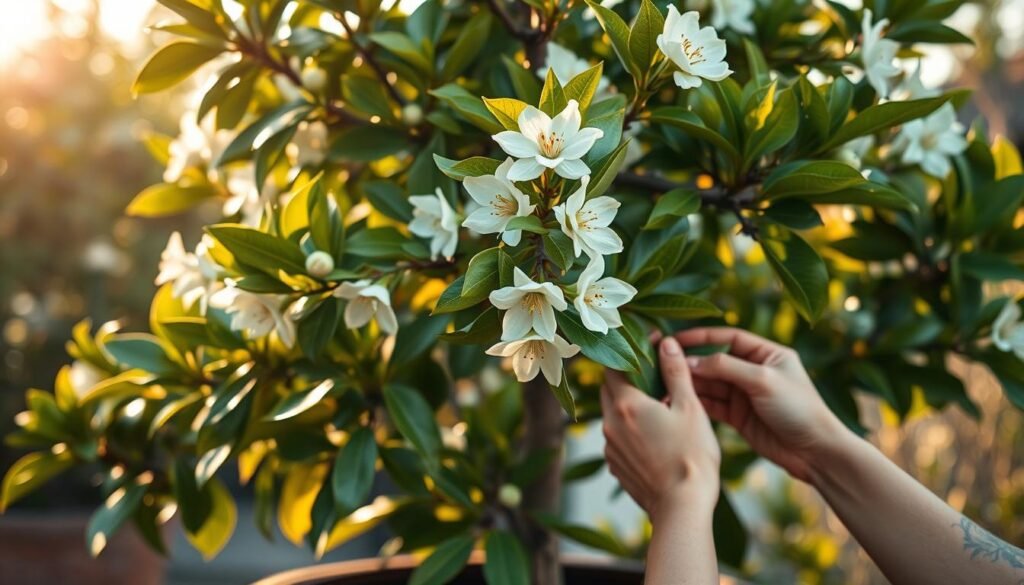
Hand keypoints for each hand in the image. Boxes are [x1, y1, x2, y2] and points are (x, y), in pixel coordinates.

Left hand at [601, 337, 720, 520]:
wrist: (682, 507)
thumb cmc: (691, 455)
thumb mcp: (690, 407)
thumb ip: (676, 372)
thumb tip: (667, 342)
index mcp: (625, 404)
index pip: (612, 367)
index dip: (628, 356)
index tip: (646, 350)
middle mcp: (610, 424)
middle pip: (608, 390)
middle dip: (626, 380)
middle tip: (652, 378)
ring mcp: (610, 448)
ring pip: (612, 416)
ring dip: (628, 408)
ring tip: (657, 409)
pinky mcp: (616, 466)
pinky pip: (617, 439)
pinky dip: (630, 431)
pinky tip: (653, 437)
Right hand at [675, 327, 849, 481]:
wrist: (816, 452)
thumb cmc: (798, 409)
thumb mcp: (762, 380)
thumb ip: (725, 367)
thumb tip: (690, 362)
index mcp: (767, 354)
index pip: (728, 338)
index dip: (701, 336)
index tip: (675, 339)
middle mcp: (754, 371)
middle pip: (715, 361)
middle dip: (691, 363)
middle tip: (662, 364)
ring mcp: (746, 394)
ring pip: (711, 384)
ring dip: (690, 384)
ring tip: (665, 384)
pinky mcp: (739, 416)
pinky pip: (713, 404)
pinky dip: (696, 402)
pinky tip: (678, 401)